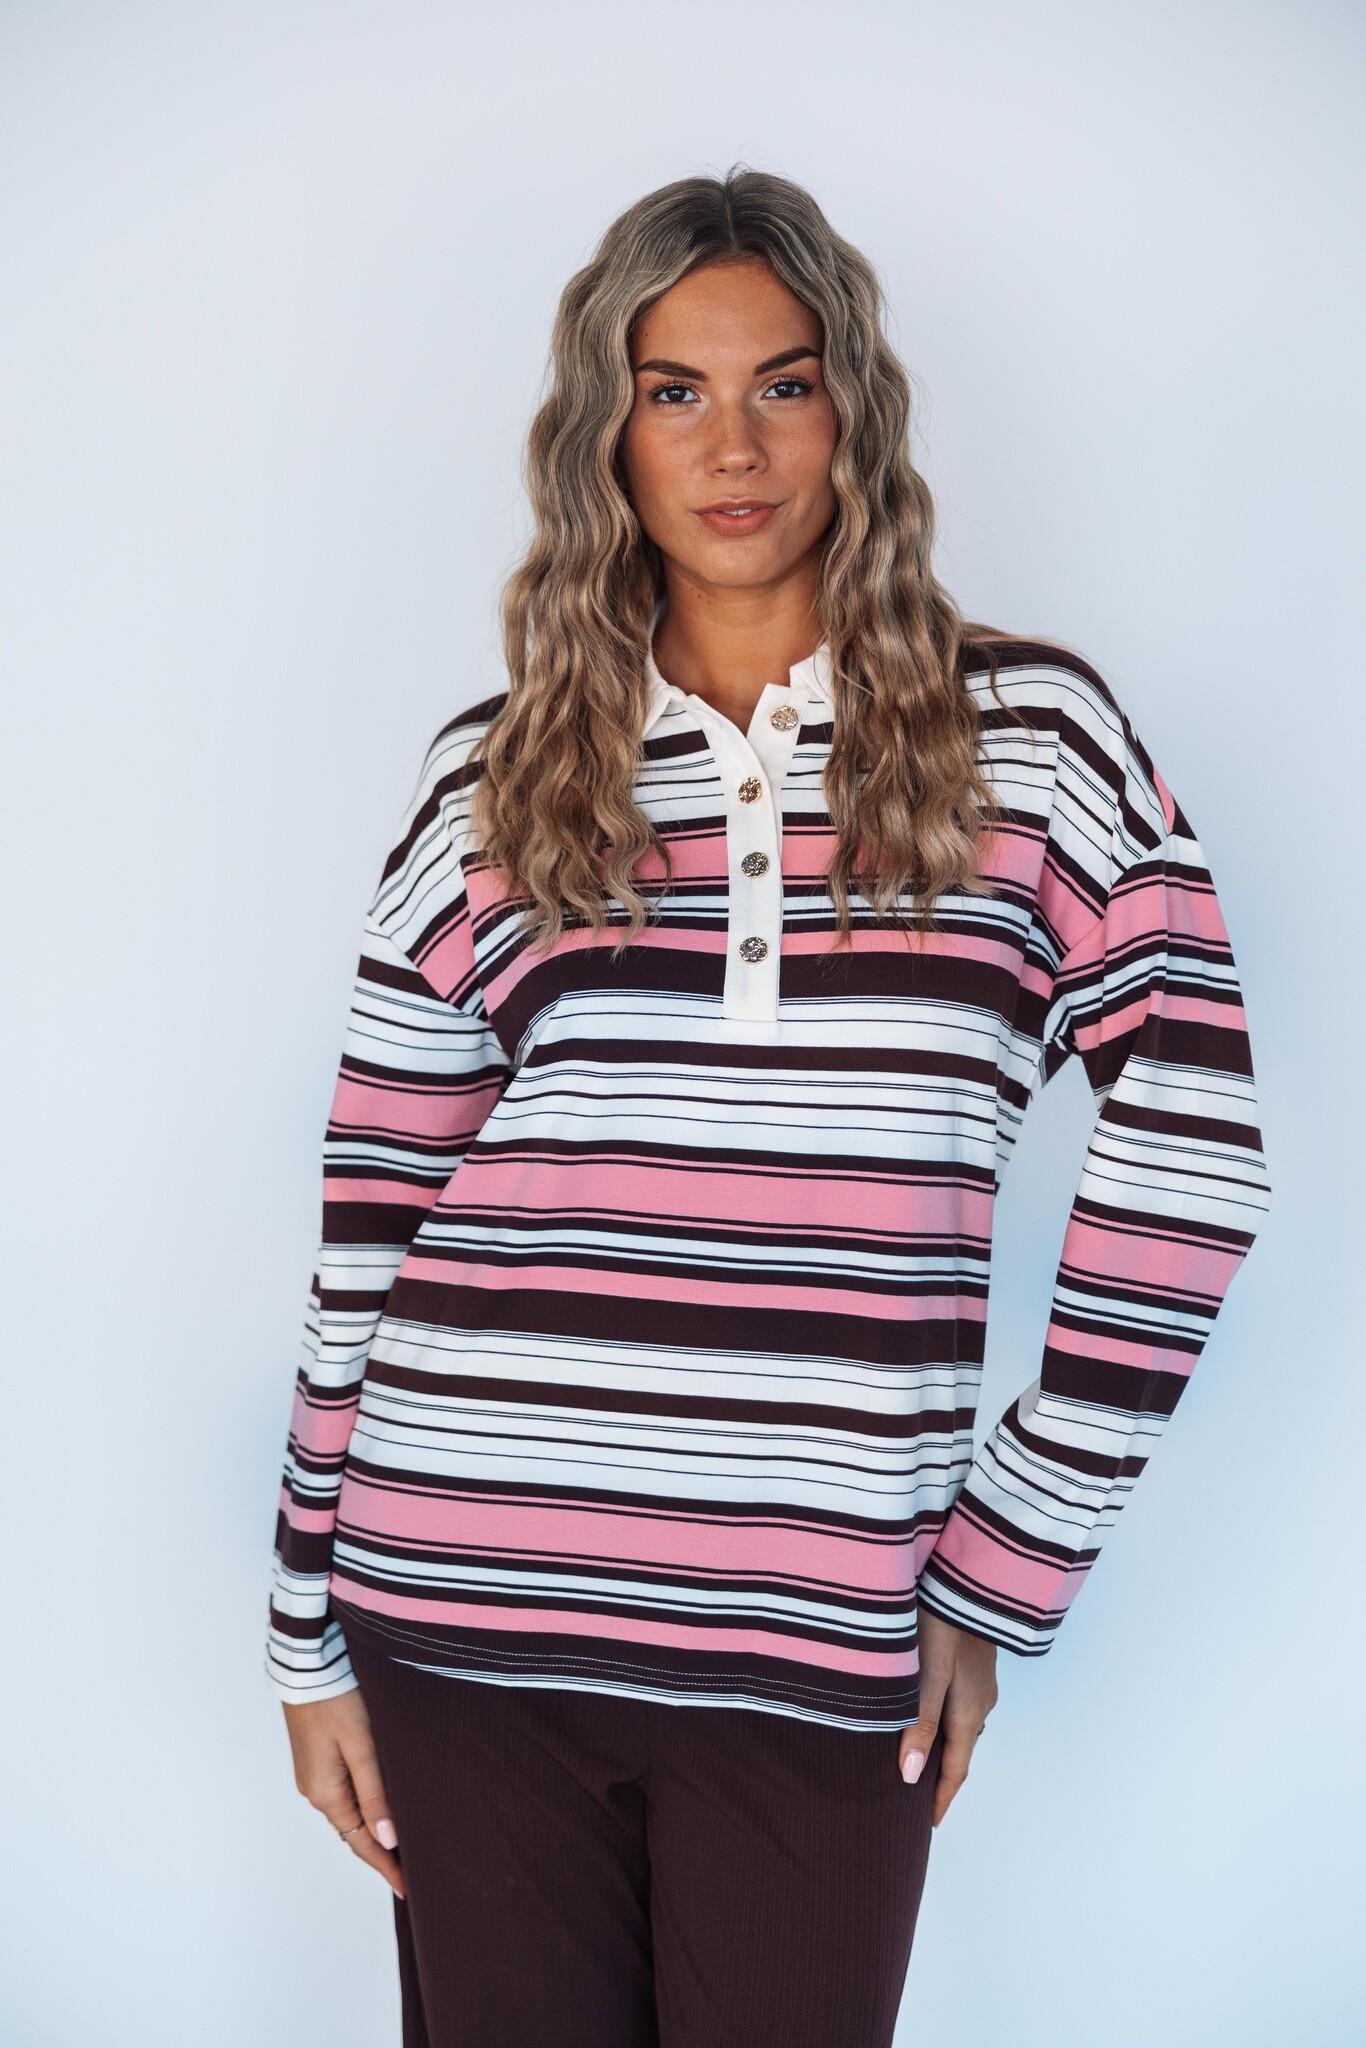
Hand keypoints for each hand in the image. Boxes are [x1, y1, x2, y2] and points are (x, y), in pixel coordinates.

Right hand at [282, 1687, 404, 1897]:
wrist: (310, 1663)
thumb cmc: (336, 1699)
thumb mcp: (363, 1747)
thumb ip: (376, 1793)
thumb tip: (388, 1839)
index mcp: (325, 1794)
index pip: (361, 1843)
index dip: (386, 1867)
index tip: (408, 1888)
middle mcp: (316, 1789)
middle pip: (354, 1831)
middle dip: (382, 1850)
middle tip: (415, 1867)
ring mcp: (315, 1773)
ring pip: (351, 1811)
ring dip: (374, 1826)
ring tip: (404, 1841)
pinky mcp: (319, 1757)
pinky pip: (346, 1792)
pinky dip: (366, 1804)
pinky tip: (383, 1804)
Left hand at [898, 1608, 997, 1827]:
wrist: (968, 1577)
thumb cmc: (942, 1621)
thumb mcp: (927, 1674)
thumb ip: (918, 1722)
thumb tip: (909, 1775)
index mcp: (969, 1713)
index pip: (956, 1770)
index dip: (940, 1799)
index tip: (926, 1827)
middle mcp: (981, 1703)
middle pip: (959, 1752)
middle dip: (940, 1778)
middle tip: (916, 1801)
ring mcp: (981, 1683)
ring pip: (960, 1728)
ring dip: (942, 1749)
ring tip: (917, 1761)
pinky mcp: (975, 1664)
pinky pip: (960, 1707)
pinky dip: (944, 1723)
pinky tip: (926, 1715)